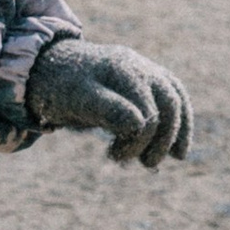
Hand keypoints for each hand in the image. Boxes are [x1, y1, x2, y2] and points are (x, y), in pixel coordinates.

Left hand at [25, 36, 190, 167]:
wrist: (50, 67)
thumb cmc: (62, 86)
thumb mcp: (78, 99)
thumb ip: (108, 109)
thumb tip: (140, 124)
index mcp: (122, 69)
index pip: (146, 111)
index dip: (137, 140)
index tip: (113, 156)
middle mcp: (139, 66)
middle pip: (169, 103)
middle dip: (161, 139)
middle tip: (147, 164)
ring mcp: (145, 70)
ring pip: (175, 100)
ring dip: (174, 132)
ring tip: (165, 158)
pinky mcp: (147, 79)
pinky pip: (173, 98)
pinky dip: (178, 122)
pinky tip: (176, 148)